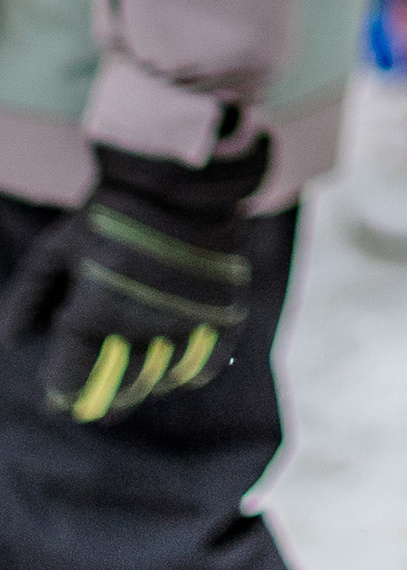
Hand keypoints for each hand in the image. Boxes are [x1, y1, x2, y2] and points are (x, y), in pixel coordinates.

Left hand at [0, 139, 268, 423]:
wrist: (185, 174)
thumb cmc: (113, 209)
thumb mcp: (60, 246)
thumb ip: (30, 297)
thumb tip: (11, 344)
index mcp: (92, 311)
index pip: (71, 384)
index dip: (63, 393)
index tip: (61, 395)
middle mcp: (139, 325)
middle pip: (117, 390)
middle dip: (105, 393)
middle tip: (101, 388)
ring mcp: (185, 322)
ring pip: (159, 381)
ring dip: (145, 381)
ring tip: (137, 368)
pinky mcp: (223, 313)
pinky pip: (203, 367)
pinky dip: (187, 371)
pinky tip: (173, 362)